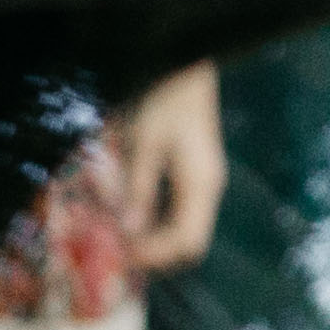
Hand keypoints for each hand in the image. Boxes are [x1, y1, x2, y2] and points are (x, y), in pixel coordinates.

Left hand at [115, 63, 228, 270]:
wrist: (186, 74)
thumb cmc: (166, 102)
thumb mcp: (144, 143)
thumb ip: (138, 188)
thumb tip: (129, 230)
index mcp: (201, 184)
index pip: (188, 241)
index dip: (157, 255)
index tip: (125, 256)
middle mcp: (209, 190)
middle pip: (190, 242)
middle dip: (157, 253)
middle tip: (120, 251)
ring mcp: (204, 184)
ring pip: (186, 230)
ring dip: (156, 240)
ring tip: (122, 238)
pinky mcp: (196, 177)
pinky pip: (180, 212)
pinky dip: (158, 222)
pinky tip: (133, 217)